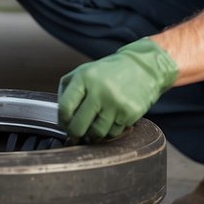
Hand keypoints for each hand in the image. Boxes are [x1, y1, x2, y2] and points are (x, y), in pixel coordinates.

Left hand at [58, 38, 178, 140]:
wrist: (143, 68)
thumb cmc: (109, 72)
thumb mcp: (84, 71)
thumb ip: (67, 90)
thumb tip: (60, 117)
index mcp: (85, 77)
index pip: (65, 108)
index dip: (62, 121)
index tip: (65, 124)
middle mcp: (99, 90)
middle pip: (78, 126)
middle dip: (75, 134)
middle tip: (76, 134)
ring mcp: (115, 103)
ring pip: (96, 133)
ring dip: (93, 135)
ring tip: (93, 128)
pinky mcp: (129, 113)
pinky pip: (114, 132)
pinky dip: (110, 131)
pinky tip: (111, 120)